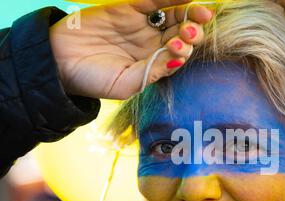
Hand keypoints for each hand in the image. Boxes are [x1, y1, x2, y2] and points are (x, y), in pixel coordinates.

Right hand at [50, 0, 212, 99]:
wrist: (59, 60)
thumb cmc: (92, 80)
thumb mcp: (125, 84)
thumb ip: (151, 72)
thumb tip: (178, 61)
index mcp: (154, 64)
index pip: (179, 55)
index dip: (185, 51)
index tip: (178, 48)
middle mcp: (152, 44)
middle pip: (182, 35)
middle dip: (192, 33)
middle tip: (189, 32)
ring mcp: (142, 26)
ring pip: (173, 17)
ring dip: (188, 14)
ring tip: (199, 13)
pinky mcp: (129, 8)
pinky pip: (154, 1)